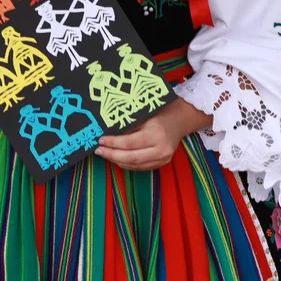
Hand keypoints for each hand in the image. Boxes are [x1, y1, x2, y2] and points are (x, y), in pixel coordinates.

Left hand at [95, 99, 212, 170]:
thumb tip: (108, 132)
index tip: (101, 140)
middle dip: (112, 155)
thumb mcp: (145, 115)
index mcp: (157, 135)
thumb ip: (129, 125)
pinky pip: (140, 167)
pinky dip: (127, 164)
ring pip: (135, 165)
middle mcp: (161, 149)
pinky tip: (117, 158)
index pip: (130, 143)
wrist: (180, 120)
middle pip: (131, 158)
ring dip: (117, 160)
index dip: (113, 143)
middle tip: (99, 150)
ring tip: (105, 154)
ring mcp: (163, 159)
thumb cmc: (161, 113)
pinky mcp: (162, 164)